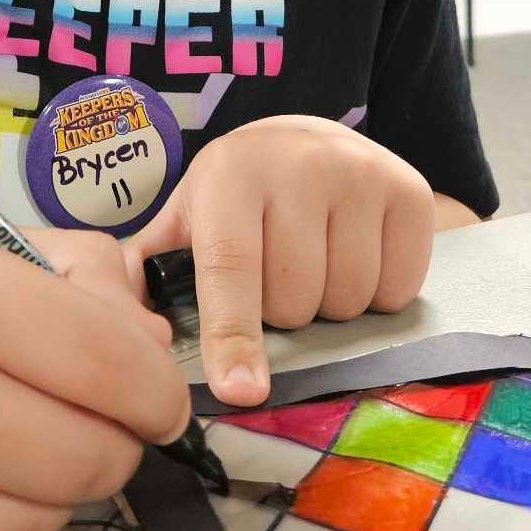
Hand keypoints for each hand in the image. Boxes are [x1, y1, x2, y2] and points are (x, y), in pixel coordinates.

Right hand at [0, 213, 189, 530]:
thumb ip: (59, 280)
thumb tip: (149, 348)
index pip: (110, 367)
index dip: (159, 385)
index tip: (159, 385)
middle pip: (89, 457)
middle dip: (120, 440)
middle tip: (106, 414)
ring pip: (38, 522)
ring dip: (62, 487)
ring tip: (36, 438)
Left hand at [131, 117, 434, 404]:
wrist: (308, 139)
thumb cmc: (239, 194)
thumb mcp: (189, 216)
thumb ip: (152, 270)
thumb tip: (122, 331)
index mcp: (230, 175)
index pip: (232, 269)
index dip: (234, 336)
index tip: (241, 391)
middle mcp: (298, 166)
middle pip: (295, 301)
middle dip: (283, 313)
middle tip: (276, 274)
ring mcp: (359, 174)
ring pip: (348, 300)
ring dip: (330, 306)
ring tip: (315, 263)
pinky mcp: (408, 191)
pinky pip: (397, 287)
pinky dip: (378, 293)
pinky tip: (356, 255)